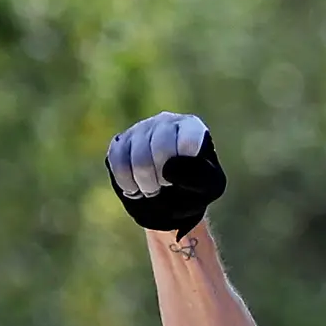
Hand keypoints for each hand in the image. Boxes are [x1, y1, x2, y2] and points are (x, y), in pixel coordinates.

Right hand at [106, 112, 223, 233]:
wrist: (169, 203)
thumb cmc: (194, 191)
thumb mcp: (209, 188)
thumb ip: (200, 177)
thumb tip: (168, 168)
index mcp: (191, 127)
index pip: (185, 141)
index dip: (182, 168)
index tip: (183, 180)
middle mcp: (166, 121)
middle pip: (158, 146)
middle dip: (160, 177)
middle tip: (164, 188)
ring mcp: (141, 129)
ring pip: (136, 154)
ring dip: (144, 182)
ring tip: (152, 190)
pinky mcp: (120, 142)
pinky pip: (117, 159)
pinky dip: (126, 182)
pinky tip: (135, 188)